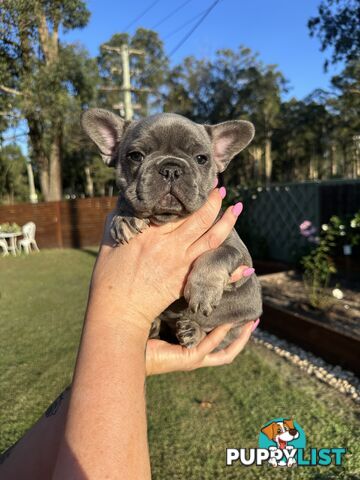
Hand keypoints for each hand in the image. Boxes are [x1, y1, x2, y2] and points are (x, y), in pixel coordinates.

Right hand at [89, 188, 244, 332]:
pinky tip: (244, 265)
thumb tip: (123, 206)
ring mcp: (180, 263)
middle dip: (214, 201)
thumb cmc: (108, 277)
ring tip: (238, 208)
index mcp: (150, 233)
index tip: (198, 184)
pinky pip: (212, 271)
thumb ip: (118, 221)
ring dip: (228, 222)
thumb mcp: (109, 242)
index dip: (190, 195)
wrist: (118, 310)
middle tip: (221, 189)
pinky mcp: (185, 281)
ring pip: (212, 239)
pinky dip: (230, 270)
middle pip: (200, 219)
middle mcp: (170, 245)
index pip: (177, 209)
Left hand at [145, 265, 255, 374]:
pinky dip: (220, 334)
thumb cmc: (140, 327)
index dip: (231, 330)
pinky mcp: (187, 359)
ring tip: (250, 322)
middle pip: (227, 351)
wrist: (124, 344)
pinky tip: (228, 322)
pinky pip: (208, 346)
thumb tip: (186, 280)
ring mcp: (192, 359)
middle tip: (255, 320)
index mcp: (190, 346)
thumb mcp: (166, 312)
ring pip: (224, 353)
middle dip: (242, 337)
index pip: (216, 340)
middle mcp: (194, 355)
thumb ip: (179, 302)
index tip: (241, 314)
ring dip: (239, 338)